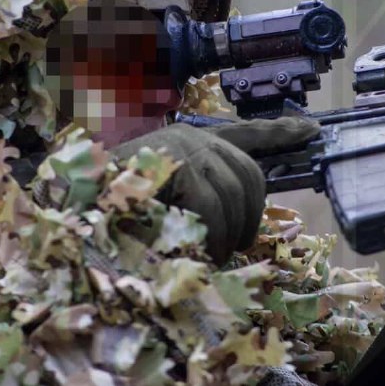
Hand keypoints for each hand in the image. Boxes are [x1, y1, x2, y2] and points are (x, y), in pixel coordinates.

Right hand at [112, 117, 320, 264]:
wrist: (73, 205)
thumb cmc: (116, 212)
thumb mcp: (168, 205)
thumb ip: (201, 205)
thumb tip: (238, 234)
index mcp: (191, 143)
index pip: (245, 133)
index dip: (279, 133)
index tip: (311, 131)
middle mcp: (192, 137)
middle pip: (250, 177)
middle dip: (247, 220)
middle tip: (228, 248)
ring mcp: (184, 146)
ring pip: (234, 195)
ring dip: (225, 235)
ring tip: (205, 254)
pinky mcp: (176, 161)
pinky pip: (211, 206)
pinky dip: (209, 236)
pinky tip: (197, 250)